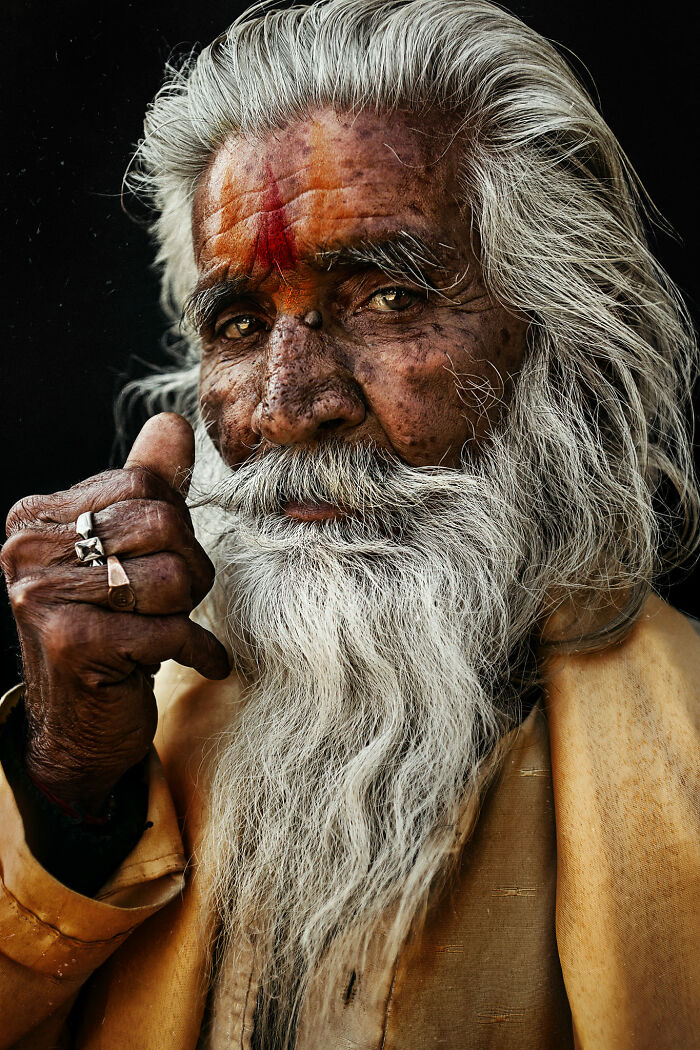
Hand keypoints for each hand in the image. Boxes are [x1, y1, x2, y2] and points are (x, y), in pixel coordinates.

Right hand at [0, 413, 229, 812]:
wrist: (78, 727)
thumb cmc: (108, 628)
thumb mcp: (124, 550)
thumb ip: (146, 484)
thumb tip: (172, 422)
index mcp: (37, 518)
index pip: (143, 484)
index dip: (176, 528)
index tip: (164, 562)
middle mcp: (28, 551)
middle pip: (162, 524)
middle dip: (189, 567)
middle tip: (174, 600)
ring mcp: (42, 598)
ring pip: (170, 577)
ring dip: (188, 610)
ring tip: (167, 627)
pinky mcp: (72, 645)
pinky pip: (170, 630)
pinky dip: (199, 650)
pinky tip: (201, 660)